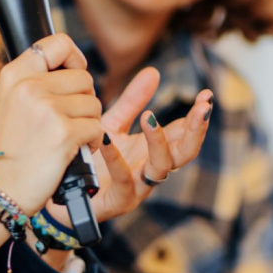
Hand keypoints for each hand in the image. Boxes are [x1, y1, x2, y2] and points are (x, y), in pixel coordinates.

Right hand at [0, 34, 105, 213]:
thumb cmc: (5, 151)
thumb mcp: (8, 103)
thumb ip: (34, 82)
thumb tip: (71, 68)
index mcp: (14, 74)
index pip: (58, 43)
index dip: (74, 57)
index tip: (75, 72)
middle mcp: (29, 86)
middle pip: (83, 77)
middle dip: (84, 100)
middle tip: (69, 120)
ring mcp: (47, 109)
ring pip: (94, 103)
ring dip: (89, 122)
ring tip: (69, 138)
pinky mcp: (63, 133)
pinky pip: (97, 127)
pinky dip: (93, 141)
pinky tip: (76, 151)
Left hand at [46, 66, 211, 225]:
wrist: (66, 191)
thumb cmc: (92, 159)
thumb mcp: (113, 124)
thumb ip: (132, 101)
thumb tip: (153, 71)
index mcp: (154, 151)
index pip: (183, 132)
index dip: (197, 115)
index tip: (206, 96)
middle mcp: (151, 169)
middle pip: (185, 152)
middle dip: (196, 130)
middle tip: (202, 108)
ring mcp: (138, 187)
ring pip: (161, 167)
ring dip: (159, 142)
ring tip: (150, 119)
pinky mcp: (118, 200)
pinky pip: (123, 179)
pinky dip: (117, 160)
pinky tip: (108, 140)